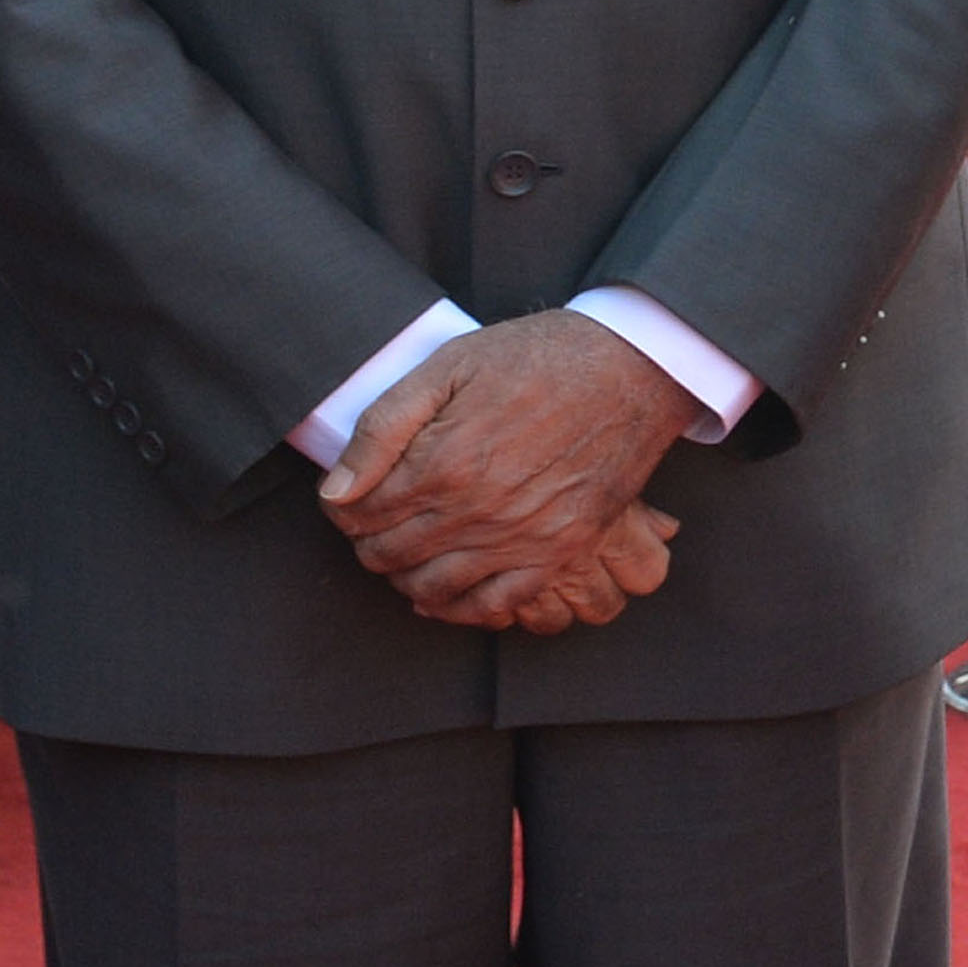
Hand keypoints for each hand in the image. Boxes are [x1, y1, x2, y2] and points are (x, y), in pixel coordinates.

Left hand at [319, 311, 698, 628]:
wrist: (631, 367)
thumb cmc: (537, 358)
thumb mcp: (447, 367)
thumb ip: (382, 427)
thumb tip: (336, 491)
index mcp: (443, 462)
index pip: (358, 512)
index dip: (342, 507)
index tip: (348, 498)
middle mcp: (478, 510)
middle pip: (389, 553)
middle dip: (368, 542)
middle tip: (372, 526)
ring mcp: (522, 536)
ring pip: (433, 586)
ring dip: (404, 577)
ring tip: (404, 557)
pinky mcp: (562, 550)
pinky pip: (497, 604)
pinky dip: (461, 608)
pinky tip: (445, 594)